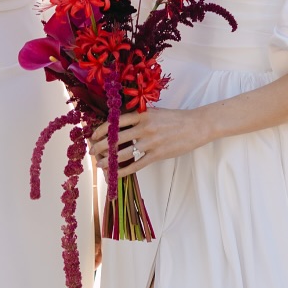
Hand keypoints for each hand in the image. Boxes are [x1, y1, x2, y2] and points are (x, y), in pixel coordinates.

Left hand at [90, 104, 211, 174]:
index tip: (93, 136)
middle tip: (92, 152)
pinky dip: (123, 171)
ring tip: (100, 165)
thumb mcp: (154, 112)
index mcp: (141, 115)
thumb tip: (119, 126)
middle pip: (114, 139)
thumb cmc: (174, 118)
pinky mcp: (157, 155)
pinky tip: (115, 175)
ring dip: (108, 161)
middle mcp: (144, 128)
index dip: (101, 131)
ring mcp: (150, 142)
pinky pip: (136, 165)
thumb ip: (138, 117)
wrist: (196, 125)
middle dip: (99, 147)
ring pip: (122, 154)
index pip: (114, 123)